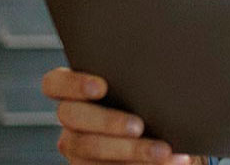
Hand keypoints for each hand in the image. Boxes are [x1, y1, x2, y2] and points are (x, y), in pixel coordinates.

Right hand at [41, 67, 195, 163]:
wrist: (167, 137)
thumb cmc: (157, 101)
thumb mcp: (146, 86)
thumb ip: (141, 78)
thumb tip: (163, 73)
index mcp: (75, 90)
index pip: (55, 84)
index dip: (73, 84)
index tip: (101, 87)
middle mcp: (70, 119)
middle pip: (73, 117)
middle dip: (107, 121)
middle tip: (139, 126)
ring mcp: (77, 148)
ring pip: (90, 149)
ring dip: (130, 150)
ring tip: (163, 151)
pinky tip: (174, 160)